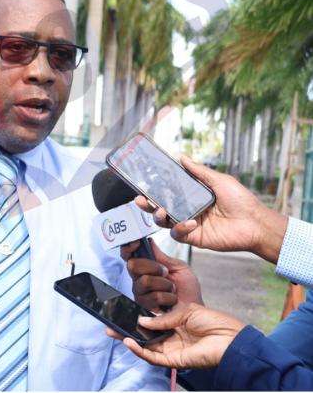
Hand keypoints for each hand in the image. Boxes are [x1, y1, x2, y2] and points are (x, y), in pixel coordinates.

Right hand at [106, 303, 245, 368]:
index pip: (150, 322)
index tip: (121, 311)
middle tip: (109, 324)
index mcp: (174, 323)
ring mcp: (171, 349)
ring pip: (144, 347)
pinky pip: (152, 357)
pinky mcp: (174, 360)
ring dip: (128, 340)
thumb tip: (141, 319)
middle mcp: (171, 337)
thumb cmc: (214, 321)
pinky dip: (139, 350)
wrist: (231, 338)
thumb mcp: (185, 310)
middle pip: (143, 335)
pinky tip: (129, 341)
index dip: (135, 318)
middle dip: (125, 330)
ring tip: (113, 331)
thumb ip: (163, 317)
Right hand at [121, 238, 202, 310]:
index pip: (128, 255)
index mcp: (145, 268)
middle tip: (165, 272)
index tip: (136, 243)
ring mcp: (140, 294)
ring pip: (144, 281)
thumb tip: (149, 242)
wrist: (194, 310)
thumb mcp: (178, 268)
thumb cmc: (187, 290)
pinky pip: (153, 297)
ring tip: (171, 289)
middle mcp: (138, 280)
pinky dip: (168, 297)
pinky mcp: (144, 308)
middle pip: (133, 265)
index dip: (128, 247)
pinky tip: (170, 300)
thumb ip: (163, 257)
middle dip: (153, 266)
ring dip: (164, 284)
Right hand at [134, 156, 287, 262]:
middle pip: (160, 208)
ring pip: (164, 222)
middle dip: (147, 204)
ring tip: (160, 210)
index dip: (154, 189)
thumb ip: (199, 171)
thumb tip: (181, 157)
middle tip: (140, 199)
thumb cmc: (241, 201)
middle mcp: (188, 210)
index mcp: (192, 196)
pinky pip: (179, 234)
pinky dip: (181, 228)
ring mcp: (190, 225)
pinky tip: (191, 222)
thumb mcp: (219, 180)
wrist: (255, 223)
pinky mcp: (195, 238)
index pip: (167, 192)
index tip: (143, 183)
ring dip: (158, 216)